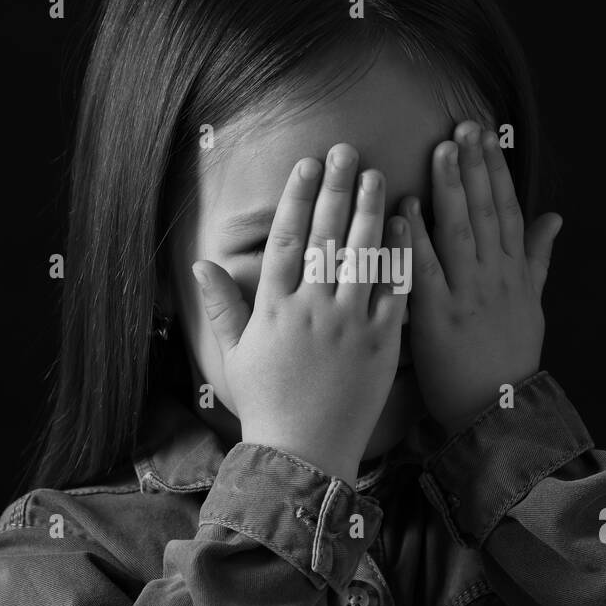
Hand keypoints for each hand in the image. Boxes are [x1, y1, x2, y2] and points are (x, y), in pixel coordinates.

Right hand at [191, 144, 409, 484]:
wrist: (306, 454)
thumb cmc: (267, 405)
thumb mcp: (234, 355)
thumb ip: (221, 306)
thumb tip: (200, 263)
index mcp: (275, 308)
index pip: (288, 239)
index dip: (298, 197)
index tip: (308, 165)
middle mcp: (313, 308)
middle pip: (326, 235)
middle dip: (336, 188)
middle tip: (347, 151)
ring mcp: (350, 324)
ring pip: (363, 254)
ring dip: (369, 209)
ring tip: (376, 175)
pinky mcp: (383, 342)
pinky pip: (394, 290)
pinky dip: (399, 254)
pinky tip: (404, 223)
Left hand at [400, 120, 561, 434]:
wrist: (498, 410)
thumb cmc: (510, 356)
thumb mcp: (533, 303)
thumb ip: (539, 256)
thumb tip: (555, 216)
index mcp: (515, 271)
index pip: (508, 209)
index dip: (496, 169)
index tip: (486, 134)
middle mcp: (495, 277)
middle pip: (486, 211)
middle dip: (474, 166)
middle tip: (462, 127)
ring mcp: (468, 296)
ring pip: (460, 233)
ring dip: (450, 189)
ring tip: (440, 150)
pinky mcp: (439, 318)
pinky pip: (426, 271)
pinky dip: (415, 239)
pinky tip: (403, 208)